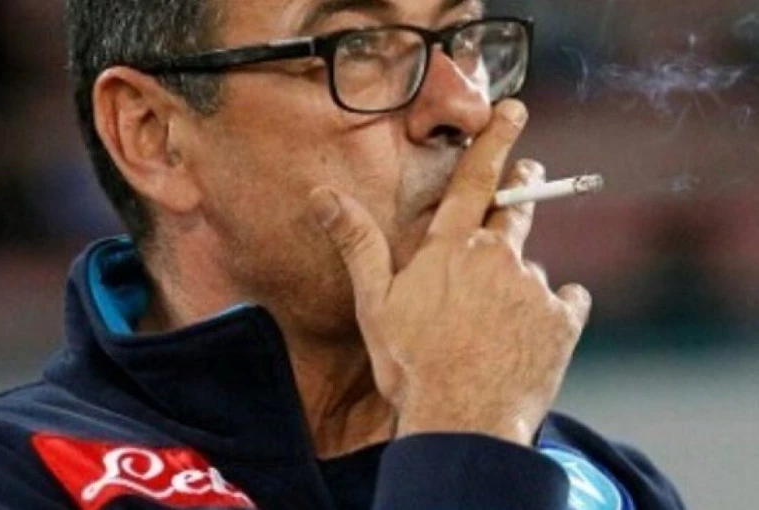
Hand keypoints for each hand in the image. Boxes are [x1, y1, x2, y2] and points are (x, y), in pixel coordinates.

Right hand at [308, 99, 591, 445]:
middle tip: (525, 181)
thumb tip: (323, 196)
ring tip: (498, 320)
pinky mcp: (562, 319)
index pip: (475, 179)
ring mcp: (534, 287)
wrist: (463, 420)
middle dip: (521, 188)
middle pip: (515, 208)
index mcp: (452, 247)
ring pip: (532, 268)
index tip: (514, 111)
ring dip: (519, 279)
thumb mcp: (375, 303)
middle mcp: (498, 256)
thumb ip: (357, 243)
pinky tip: (530, 335)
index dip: (495, 140)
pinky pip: (566, 300)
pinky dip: (553, 310)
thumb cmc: (412, 363)